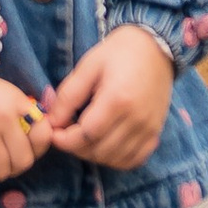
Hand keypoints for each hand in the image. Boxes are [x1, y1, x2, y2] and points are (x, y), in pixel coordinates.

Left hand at [42, 26, 175, 170]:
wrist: (154, 47)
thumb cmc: (118, 53)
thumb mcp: (88, 66)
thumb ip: (68, 95)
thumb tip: (53, 122)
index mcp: (118, 100)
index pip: (87, 134)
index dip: (66, 140)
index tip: (53, 133)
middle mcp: (136, 119)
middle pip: (100, 150)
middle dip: (76, 148)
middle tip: (65, 135)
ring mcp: (149, 129)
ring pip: (115, 159)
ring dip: (93, 155)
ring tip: (82, 139)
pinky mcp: (155, 133)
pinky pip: (133, 160)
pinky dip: (115, 159)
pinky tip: (104, 145)